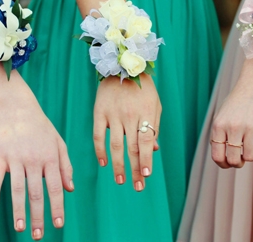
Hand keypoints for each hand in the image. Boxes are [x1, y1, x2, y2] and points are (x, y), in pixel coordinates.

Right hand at [0, 82, 72, 240]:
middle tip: (38, 236)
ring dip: (19, 210)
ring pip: (17, 189)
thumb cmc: (41, 127)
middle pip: (36, 193)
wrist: (18, 107)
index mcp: (50, 158)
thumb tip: (70, 190)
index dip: (57, 207)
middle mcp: (34, 160)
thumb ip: (66, 166)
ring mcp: (16, 158)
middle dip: (38, 216)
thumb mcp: (59, 143)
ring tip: (20, 228)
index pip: (55, 188)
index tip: (58, 225)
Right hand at [93, 74, 161, 191]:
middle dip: (135, 169)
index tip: (146, 175)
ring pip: (116, 145)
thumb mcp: (154, 104)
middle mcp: (130, 115)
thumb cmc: (142, 88)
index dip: (145, 159)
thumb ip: (154, 127)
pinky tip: (104, 163)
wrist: (121, 66)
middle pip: (132, 148)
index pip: (146, 142)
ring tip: (120, 180)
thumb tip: (154, 150)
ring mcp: (113, 114)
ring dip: (118, 165)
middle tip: (137, 186)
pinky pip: (98, 135)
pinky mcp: (99, 112)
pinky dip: (100, 150)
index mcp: (146, 113)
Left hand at [211, 55, 252, 168]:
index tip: (229, 163)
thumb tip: (224, 160)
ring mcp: (251, 127)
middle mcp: (233, 127)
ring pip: (250, 157)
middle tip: (242, 158)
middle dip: (238, 163)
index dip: (223, 164)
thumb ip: (220, 135)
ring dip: (251, 155)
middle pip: (234, 161)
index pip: (217, 156)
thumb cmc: (239, 100)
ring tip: (252, 144)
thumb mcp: (223, 115)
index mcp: (219, 125)